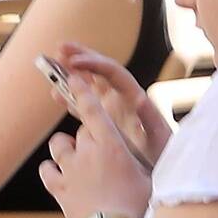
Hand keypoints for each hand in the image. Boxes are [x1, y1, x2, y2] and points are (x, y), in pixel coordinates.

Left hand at [39, 47, 166, 217]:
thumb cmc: (139, 207)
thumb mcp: (152, 177)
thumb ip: (152, 156)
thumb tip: (175, 147)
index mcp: (111, 145)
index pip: (92, 109)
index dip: (82, 89)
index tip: (73, 75)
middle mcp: (86, 152)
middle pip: (80, 131)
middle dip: (87, 137)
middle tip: (101, 153)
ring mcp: (68, 170)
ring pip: (58, 145)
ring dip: (66, 150)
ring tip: (77, 163)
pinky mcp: (57, 189)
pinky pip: (47, 170)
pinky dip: (52, 172)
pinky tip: (61, 179)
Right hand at [47, 45, 171, 168]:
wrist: (162, 170)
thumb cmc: (164, 154)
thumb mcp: (160, 137)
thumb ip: (150, 118)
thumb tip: (140, 98)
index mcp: (134, 97)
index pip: (112, 72)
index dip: (93, 63)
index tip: (73, 62)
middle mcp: (122, 98)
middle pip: (99, 70)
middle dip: (81, 57)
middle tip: (60, 48)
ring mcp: (113, 109)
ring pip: (90, 85)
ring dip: (73, 75)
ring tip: (53, 67)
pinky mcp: (106, 121)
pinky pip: (86, 104)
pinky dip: (72, 97)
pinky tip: (57, 95)